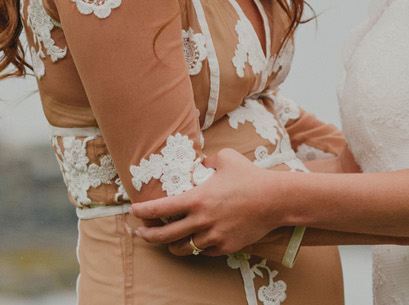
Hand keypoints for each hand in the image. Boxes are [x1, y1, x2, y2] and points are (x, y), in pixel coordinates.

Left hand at [131, 148, 281, 256]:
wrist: (275, 200)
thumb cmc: (249, 176)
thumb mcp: (225, 158)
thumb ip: (206, 160)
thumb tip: (198, 162)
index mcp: (196, 199)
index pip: (159, 209)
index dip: (142, 211)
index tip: (133, 211)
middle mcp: (201, 221)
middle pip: (164, 237)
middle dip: (148, 236)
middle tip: (140, 233)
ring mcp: (213, 237)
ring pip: (184, 248)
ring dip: (173, 245)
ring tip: (168, 241)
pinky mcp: (225, 247)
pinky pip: (204, 251)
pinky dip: (198, 246)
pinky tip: (197, 239)